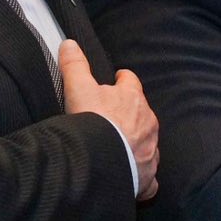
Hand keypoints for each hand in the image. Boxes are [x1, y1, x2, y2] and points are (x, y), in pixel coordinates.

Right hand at [59, 39, 158, 200]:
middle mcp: (148, 123)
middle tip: (112, 118)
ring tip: (119, 148)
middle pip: (142, 113)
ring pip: (148, 142)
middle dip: (130, 114)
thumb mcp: (78, 87)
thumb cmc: (93, 121)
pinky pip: (150, 176)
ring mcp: (150, 150)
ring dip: (137, 143)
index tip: (117, 79)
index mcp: (133, 99)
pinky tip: (132, 177)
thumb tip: (69, 43)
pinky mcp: (148, 175)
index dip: (123, 80)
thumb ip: (75, 65)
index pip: (131, 81)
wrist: (101, 161)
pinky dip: (143, 176)